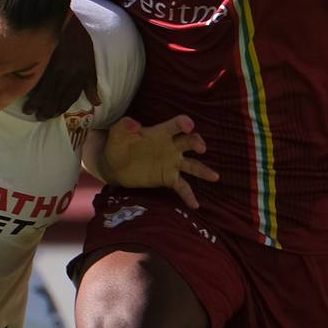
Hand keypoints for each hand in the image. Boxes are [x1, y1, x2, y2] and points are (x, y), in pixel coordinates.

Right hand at [23, 11, 99, 119]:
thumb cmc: (80, 42)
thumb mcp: (91, 63)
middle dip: (48, 110)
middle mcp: (67, 74)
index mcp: (79, 76)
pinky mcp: (43, 60)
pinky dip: (31, 87)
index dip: (61, 108)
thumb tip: (96, 103)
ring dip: (37, 102)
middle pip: (56, 97)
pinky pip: (37, 77)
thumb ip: (91, 84)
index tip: (53, 115)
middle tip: (39, 117)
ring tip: (29, 110)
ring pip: (45, 90)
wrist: (69, 21)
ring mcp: (54, 67)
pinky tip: (25, 93)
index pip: (70, 98)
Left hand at [98, 114, 218, 209]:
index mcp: (160, 133)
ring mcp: (172, 163)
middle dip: (197, 143)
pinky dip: (189, 196)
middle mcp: (171, 146)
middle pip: (189, 142)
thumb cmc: (118, 145)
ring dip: (203, 170)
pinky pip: (182, 187)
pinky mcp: (168, 178)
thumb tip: (133, 123)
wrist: (113, 166)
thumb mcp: (117, 134)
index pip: (176, 125)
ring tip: (214, 177)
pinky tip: (196, 205)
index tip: (189, 126)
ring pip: (192, 165)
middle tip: (201, 148)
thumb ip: (124, 127)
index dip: (183, 123)